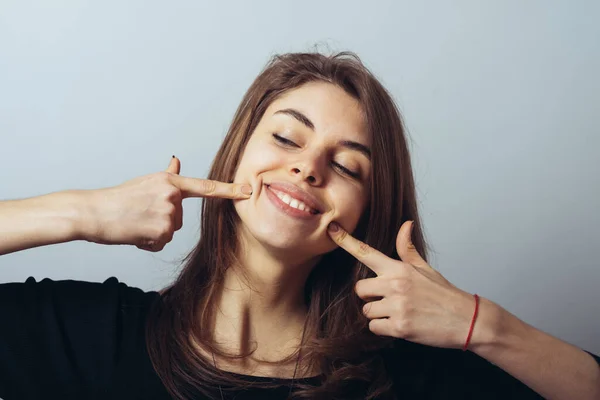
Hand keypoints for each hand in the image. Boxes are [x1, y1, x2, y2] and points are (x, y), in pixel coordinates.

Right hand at [82, 156, 251, 251]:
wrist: (94, 212)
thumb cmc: (118, 198)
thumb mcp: (146, 182)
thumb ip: (167, 176)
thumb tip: (177, 161)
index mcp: (169, 182)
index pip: (206, 187)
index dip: (229, 189)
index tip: (248, 190)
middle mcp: (172, 196)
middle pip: (179, 219)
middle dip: (162, 221)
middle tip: (140, 214)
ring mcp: (167, 214)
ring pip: (170, 232)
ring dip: (154, 232)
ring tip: (135, 222)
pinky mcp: (161, 232)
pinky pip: (161, 243)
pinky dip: (148, 243)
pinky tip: (134, 233)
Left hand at [327, 220, 476, 348]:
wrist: (466, 320)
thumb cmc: (444, 294)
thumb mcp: (425, 269)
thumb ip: (408, 249)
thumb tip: (405, 224)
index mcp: (399, 268)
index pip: (367, 252)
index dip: (346, 241)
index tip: (332, 230)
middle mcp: (395, 284)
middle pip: (359, 288)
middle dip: (369, 296)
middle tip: (387, 299)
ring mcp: (397, 306)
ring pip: (366, 311)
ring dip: (377, 315)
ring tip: (399, 313)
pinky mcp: (399, 327)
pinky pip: (374, 328)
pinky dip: (383, 329)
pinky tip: (400, 325)